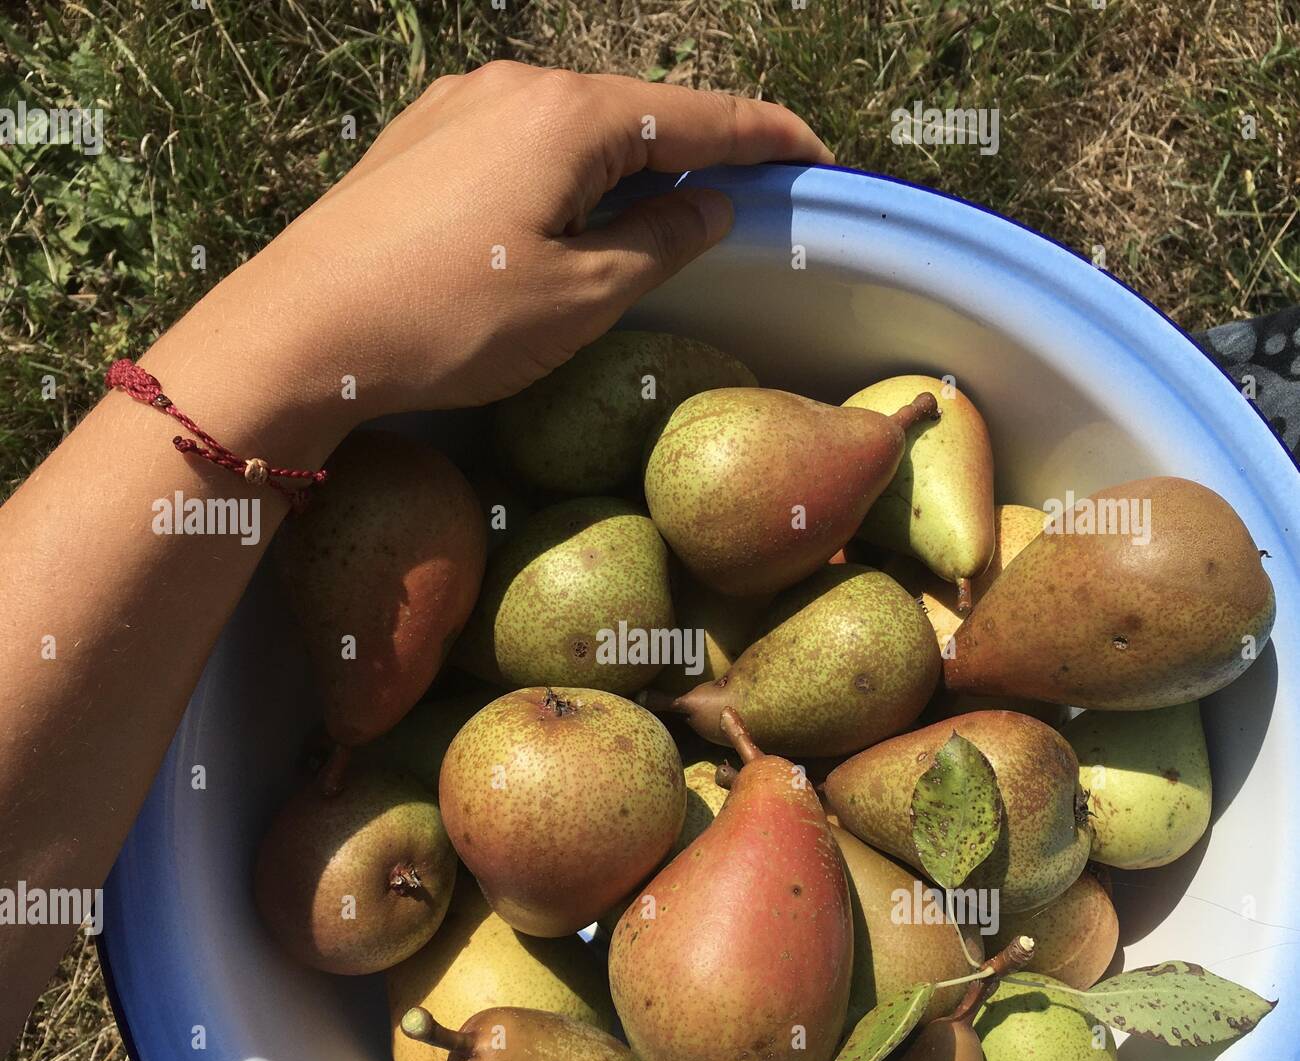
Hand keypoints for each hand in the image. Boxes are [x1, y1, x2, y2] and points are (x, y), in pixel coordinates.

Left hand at [207, 62, 830, 423]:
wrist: (302, 332)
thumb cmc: (451, 321)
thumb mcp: (579, 297)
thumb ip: (660, 241)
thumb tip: (711, 204)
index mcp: (570, 115)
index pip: (698, 115)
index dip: (766, 136)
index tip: (816, 155)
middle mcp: (515, 87)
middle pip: (635, 112)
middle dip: (696, 148)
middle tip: (745, 193)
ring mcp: (458, 107)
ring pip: (575, 128)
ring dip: (628, 164)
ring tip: (660, 212)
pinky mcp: (419, 140)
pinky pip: (522, 143)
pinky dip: (568, 172)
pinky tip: (569, 213)